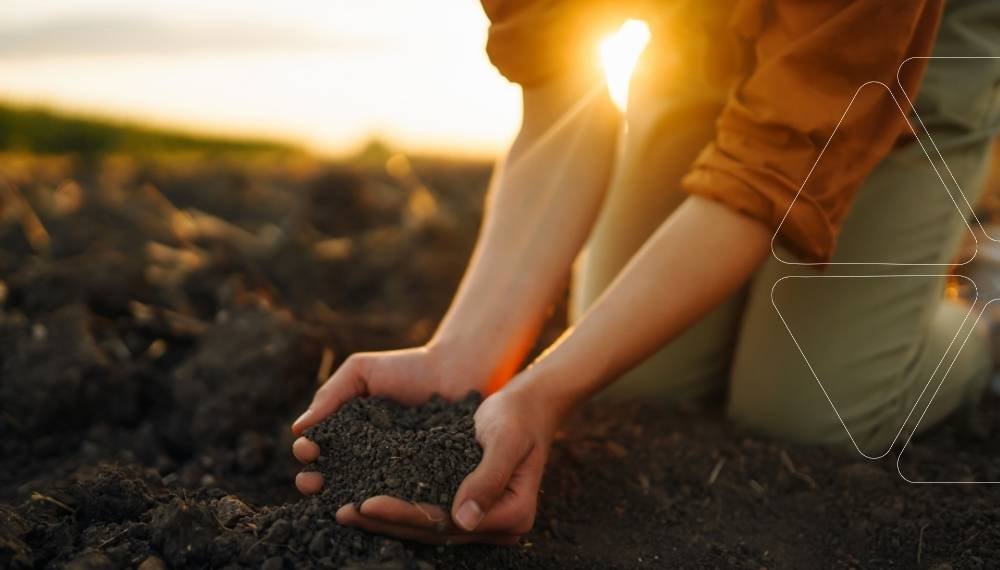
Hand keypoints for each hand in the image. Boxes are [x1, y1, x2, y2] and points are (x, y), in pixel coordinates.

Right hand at [290, 344, 484, 493]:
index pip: (318, 449)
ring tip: (336, 499)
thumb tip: (298, 428)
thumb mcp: (362, 372)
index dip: (307, 452)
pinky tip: (374, 505)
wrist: (457, 370)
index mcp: (348, 434)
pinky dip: (385, 504)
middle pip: (332, 477)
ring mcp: (393, 473)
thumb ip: (331, 394)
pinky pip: (401, 496)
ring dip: (343, 498)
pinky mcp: (422, 483)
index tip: (307, 449)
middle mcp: (366, 458)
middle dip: (315, 481)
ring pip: (361, 492)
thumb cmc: (407, 367)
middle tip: (311, 481)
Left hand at [334, 382, 556, 544]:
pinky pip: (426, 511)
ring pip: (425, 525)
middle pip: (432, 529)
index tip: (368, 502)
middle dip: (385, 521)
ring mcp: (481, 518)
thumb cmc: (519, 415)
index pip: (447, 523)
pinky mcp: (465, 504)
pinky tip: (364, 499)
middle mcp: (496, 525)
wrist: (530, 404)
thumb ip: (488, 478)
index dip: (405, 514)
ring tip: (344, 510)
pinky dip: (396, 506)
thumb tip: (464, 520)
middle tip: (343, 510)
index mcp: (512, 515)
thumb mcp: (506, 439)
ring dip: (384, 519)